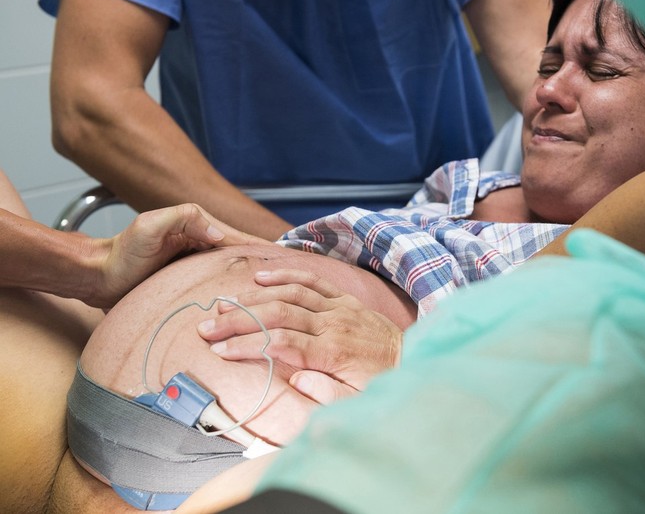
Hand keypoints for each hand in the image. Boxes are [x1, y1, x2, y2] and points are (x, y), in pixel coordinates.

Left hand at [93, 203, 270, 307]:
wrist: (100, 277)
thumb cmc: (121, 254)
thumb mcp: (149, 226)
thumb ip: (182, 218)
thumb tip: (219, 232)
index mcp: (198, 226)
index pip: (238, 237)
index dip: (262, 247)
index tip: (285, 258)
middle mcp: (202, 243)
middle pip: (243, 253)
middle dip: (267, 263)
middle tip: (294, 278)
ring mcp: (198, 263)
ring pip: (235, 270)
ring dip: (256, 279)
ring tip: (282, 292)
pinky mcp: (192, 282)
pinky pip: (222, 284)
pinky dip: (239, 290)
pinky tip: (252, 302)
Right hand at [197, 269, 401, 395]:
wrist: (409, 358)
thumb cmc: (377, 383)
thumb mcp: (355, 399)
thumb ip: (326, 393)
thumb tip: (295, 379)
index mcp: (332, 351)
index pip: (281, 343)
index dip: (248, 345)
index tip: (219, 350)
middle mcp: (333, 323)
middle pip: (278, 315)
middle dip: (238, 321)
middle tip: (206, 328)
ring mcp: (338, 306)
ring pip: (290, 293)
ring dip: (253, 297)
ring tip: (222, 304)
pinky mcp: (342, 298)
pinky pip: (311, 280)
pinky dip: (284, 275)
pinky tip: (259, 278)